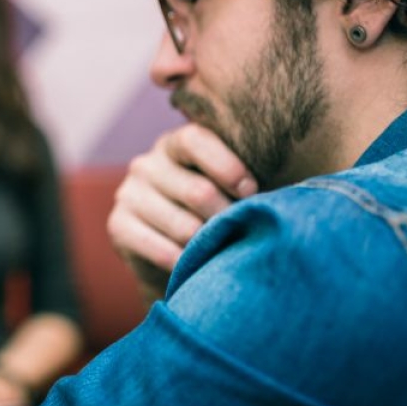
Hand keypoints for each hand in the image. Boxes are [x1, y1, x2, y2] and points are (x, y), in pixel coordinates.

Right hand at [108, 123, 256, 298]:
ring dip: (209, 244)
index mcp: (175, 145)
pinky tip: (196, 266)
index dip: (227, 166)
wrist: (177, 257)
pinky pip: (158, 247)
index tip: (251, 191)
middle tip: (243, 234)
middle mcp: (146, 164)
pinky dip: (183, 261)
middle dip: (226, 218)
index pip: (195, 140)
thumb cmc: (215, 215)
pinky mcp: (117, 225)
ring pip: (182, 224)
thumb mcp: (227, 189)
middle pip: (196, 190)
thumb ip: (244, 181)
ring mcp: (128, 193)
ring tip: (224, 253)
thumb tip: (288, 190)